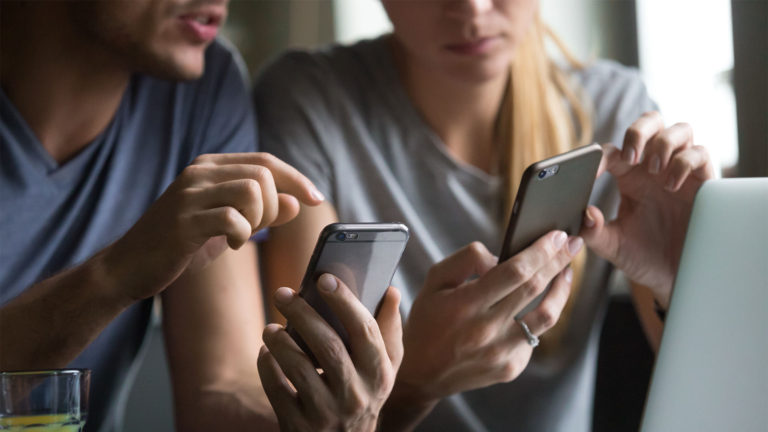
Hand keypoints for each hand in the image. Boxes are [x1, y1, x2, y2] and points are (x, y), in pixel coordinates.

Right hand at [104, 152, 323, 302]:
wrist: (128, 267)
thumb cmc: (181, 246)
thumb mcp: (226, 225)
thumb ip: (261, 212)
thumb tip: (296, 202)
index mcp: (209, 166)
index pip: (265, 161)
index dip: (296, 179)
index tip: (316, 199)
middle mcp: (199, 172)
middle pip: (263, 174)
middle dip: (273, 206)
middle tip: (256, 229)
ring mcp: (189, 194)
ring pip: (252, 189)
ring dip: (258, 219)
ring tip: (241, 236)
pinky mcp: (183, 220)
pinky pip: (232, 217)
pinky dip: (241, 234)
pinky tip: (229, 246)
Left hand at [258, 275, 402, 431]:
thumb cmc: (365, 393)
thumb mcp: (384, 368)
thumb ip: (388, 330)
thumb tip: (391, 291)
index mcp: (379, 373)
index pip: (364, 330)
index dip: (345, 302)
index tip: (324, 278)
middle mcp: (357, 394)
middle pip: (328, 346)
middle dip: (303, 314)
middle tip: (283, 293)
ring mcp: (327, 412)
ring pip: (299, 368)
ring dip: (280, 342)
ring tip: (270, 327)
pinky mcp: (300, 425)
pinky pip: (278, 390)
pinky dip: (268, 368)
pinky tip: (266, 352)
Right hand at [395, 232, 581, 402]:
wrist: (421, 373)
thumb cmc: (427, 320)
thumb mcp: (435, 281)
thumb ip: (466, 260)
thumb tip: (500, 257)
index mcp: (465, 304)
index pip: (515, 271)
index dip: (541, 251)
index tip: (558, 235)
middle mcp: (486, 330)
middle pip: (535, 288)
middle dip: (558, 261)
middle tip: (573, 244)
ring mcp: (501, 352)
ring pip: (547, 316)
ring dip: (561, 290)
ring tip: (566, 272)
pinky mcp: (510, 368)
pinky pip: (534, 336)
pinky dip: (539, 316)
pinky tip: (537, 304)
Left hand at [581, 112, 714, 306]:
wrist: (675, 277)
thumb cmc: (643, 257)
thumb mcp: (613, 247)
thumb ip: (594, 233)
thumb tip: (585, 214)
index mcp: (628, 177)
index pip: (611, 152)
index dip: (598, 157)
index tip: (591, 172)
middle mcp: (653, 167)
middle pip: (650, 122)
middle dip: (639, 130)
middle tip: (631, 156)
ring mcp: (680, 170)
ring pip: (677, 130)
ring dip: (663, 143)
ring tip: (653, 170)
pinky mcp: (703, 181)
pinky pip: (700, 153)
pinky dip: (684, 162)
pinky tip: (671, 185)